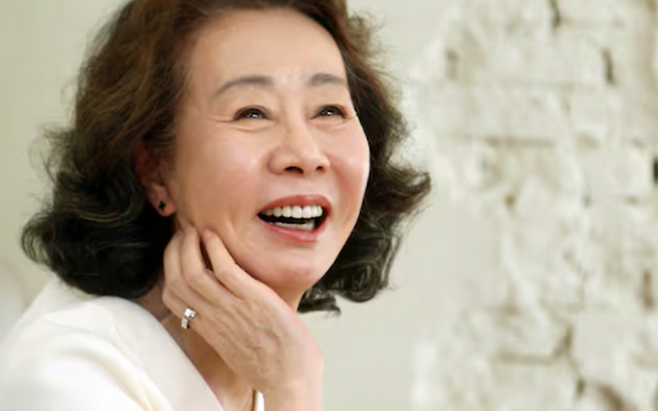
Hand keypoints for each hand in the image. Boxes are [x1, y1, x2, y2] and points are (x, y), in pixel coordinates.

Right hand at [161, 227, 322, 408]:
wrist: (290, 379)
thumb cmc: (269, 364)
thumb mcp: (234, 346)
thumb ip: (223, 326)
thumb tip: (223, 308)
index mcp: (207, 329)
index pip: (172, 296)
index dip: (168, 269)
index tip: (176, 252)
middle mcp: (213, 318)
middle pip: (176, 280)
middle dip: (174, 251)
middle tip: (183, 233)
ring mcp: (232, 308)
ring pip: (193, 272)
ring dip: (189, 245)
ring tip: (194, 230)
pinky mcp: (254, 299)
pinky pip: (225, 269)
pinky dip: (215, 248)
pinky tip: (214, 236)